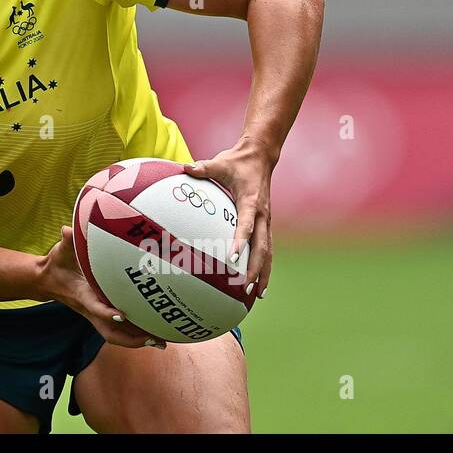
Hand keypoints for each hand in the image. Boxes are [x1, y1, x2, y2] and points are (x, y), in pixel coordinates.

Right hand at [37, 226, 166, 348]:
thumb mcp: (61, 250)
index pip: (94, 307)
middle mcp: (90, 309)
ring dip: (136, 340)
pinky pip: (118, 330)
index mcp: (82, 295)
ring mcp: (95, 315)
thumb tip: (67, 230)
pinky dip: (134, 334)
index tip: (121, 316)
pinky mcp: (100, 315)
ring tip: (160, 340)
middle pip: (110, 332)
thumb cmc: (57, 264)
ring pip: (116, 335)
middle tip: (153, 338)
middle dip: (131, 338)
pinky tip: (153, 333)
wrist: (47, 280)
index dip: (106, 313)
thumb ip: (67, 240)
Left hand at [183, 136, 274, 298]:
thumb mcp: (219, 163)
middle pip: (262, 247)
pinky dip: (263, 266)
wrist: (261, 157)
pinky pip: (266, 248)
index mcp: (251, 202)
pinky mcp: (265, 224)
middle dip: (255, 269)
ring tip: (256, 295)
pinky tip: (257, 283)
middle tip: (244, 288)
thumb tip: (184, 168)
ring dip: (263, 273)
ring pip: (268, 252)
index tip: (232, 259)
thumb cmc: (237, 162)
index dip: (240, 243)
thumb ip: (202, 168)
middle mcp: (262, 215)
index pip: (246, 226)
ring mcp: (266, 221)